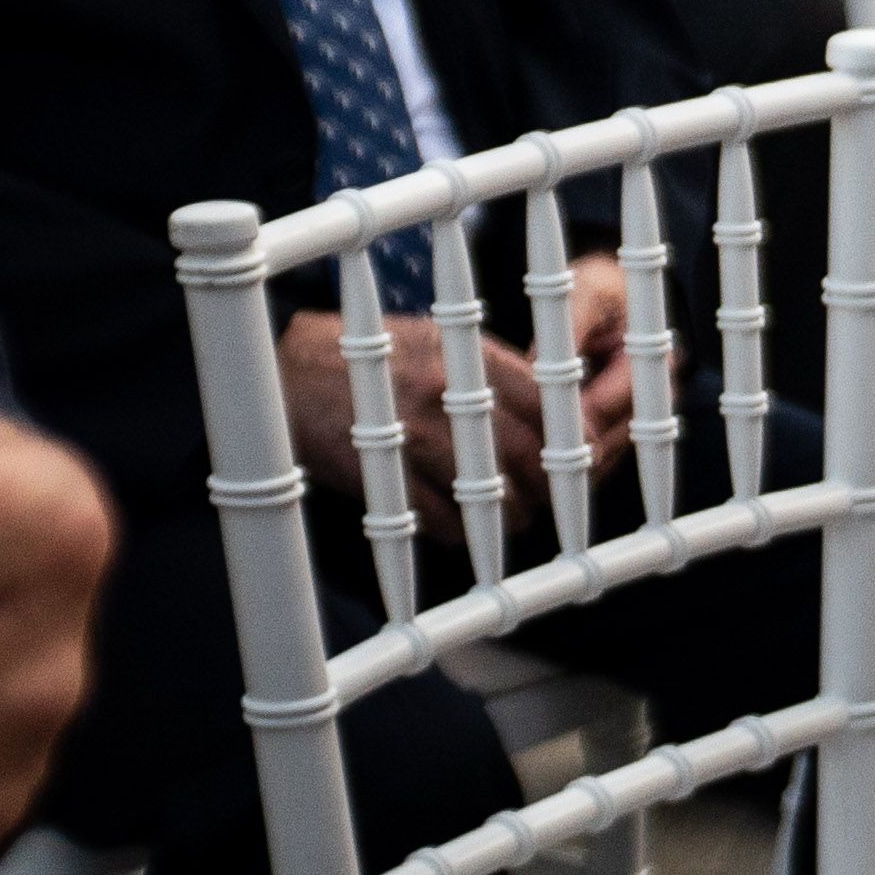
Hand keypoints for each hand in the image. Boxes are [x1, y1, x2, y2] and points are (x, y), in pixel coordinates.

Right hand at [277, 247, 628, 541]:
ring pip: (485, 487)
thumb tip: (543, 401)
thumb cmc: (372, 353)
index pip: (543, 399)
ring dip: (509, 513)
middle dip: (548, 482)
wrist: (292, 368)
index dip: (570, 433)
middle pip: (522, 449)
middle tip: (555, 498)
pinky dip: (458, 529)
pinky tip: (466, 533)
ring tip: (517, 521)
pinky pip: (434, 514)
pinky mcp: (381, 471)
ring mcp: (413, 433)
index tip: (583, 453)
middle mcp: (447, 392)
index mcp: (467, 357)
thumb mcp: (437, 341)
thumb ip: (488, 368)